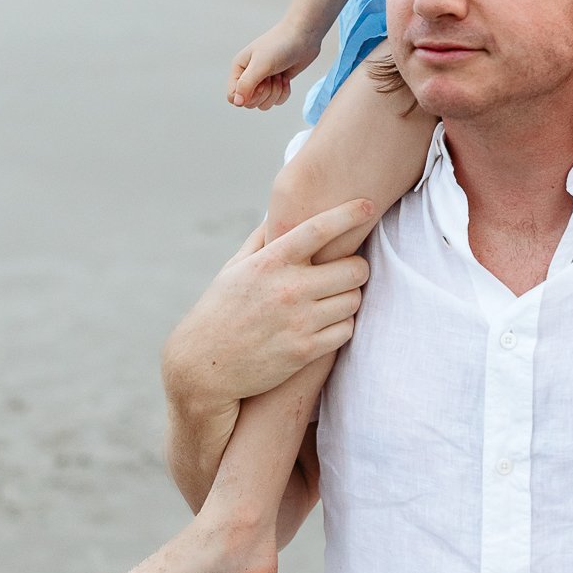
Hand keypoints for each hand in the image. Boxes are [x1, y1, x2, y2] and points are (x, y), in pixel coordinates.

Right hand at [161, 200, 372, 416]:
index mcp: (270, 262)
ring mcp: (299, 321)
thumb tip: (281, 210)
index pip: (319, 229)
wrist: (204, 366)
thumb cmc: (220, 310)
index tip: (367, 205)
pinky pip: (346, 330)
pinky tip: (328, 323)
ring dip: (350, 298)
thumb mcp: (234, 269)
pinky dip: (342, 325)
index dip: (349, 214)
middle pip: (353, 269)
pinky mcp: (305, 351)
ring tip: (335, 298)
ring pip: (354, 300)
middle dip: (356, 267)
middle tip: (349, 270)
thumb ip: (261, 239)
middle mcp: (288, 288)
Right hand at [228, 16, 324, 109]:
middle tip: (271, 77)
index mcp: (239, 69)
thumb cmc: (280, 45)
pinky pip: (277, 100)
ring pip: (264, 104)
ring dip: (275, 92)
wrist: (303, 36)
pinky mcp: (277, 83)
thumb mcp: (261, 64)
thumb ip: (246, 84)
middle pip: (250, 103)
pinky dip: (284, 92)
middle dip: (264, 93)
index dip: (246, 96)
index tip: (259, 83)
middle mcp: (249, 76)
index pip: (233, 96)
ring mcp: (264, 80)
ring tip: (279, 76)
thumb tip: (237, 103)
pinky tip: (286, 78)